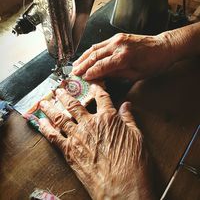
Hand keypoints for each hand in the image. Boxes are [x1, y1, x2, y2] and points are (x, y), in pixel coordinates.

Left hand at [39, 86, 153, 199]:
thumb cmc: (133, 163)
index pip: (101, 97)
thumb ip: (129, 119)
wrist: (123, 188)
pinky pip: (54, 137)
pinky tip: (41, 122)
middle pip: (74, 104)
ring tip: (44, 101)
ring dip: (51, 108)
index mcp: (108, 118)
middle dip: (65, 94)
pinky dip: (46, 128)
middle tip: (59, 88)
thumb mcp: (137, 137)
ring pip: (60, 118)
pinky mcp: (70, 152)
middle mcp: (90, 124)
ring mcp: (78, 137)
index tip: (92, 82)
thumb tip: (127, 106)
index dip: (97, 87)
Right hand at [72, 33, 172, 81]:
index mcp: (124, 57)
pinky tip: (86, 55)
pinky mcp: (118, 36)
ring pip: (95, 48)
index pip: (101, 66)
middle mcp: (118, 45)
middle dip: (83, 65)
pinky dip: (92, 50)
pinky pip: (101, 44)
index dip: (90, 73)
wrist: (163, 47)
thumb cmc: (153, 63)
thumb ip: (116, 74)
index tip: (82, 78)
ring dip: (84, 56)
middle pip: (95, 55)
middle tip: (74, 72)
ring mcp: (117, 39)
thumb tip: (101, 77)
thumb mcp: (136, 74)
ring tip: (75, 64)